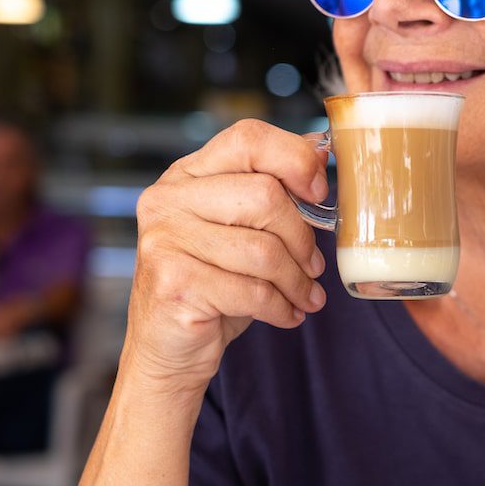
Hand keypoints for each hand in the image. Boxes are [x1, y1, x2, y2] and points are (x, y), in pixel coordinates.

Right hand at [124, 119, 329, 394]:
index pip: (248, 138)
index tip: (319, 194)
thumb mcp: (243, 229)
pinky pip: (251, 291)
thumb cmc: (214, 282)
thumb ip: (273, 188)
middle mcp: (168, 198)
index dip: (294, 160)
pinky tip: (287, 314)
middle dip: (302, 238)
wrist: (169, 347)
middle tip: (314, 265)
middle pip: (265, 196)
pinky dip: (281, 307)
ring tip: (305, 295)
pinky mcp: (173, 283)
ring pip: (263, 250)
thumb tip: (319, 149)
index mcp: (188, 174)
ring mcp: (165, 239)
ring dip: (297, 281)